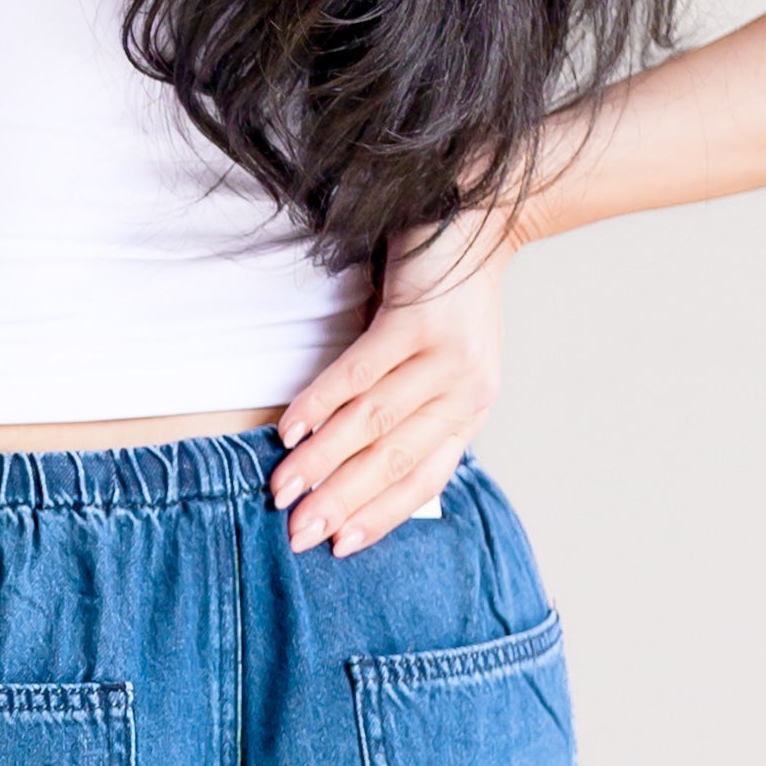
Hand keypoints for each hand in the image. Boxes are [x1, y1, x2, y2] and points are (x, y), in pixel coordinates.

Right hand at [270, 211, 515, 555]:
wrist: (480, 218)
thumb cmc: (446, 297)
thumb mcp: (441, 364)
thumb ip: (410, 412)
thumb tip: (351, 466)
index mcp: (468, 412)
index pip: (424, 479)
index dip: (380, 515)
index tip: (338, 547)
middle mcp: (463, 392)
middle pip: (393, 459)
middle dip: (341, 501)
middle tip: (298, 533)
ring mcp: (444, 356)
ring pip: (373, 423)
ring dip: (323, 461)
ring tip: (284, 489)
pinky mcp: (418, 320)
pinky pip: (361, 372)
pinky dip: (322, 404)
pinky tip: (293, 429)